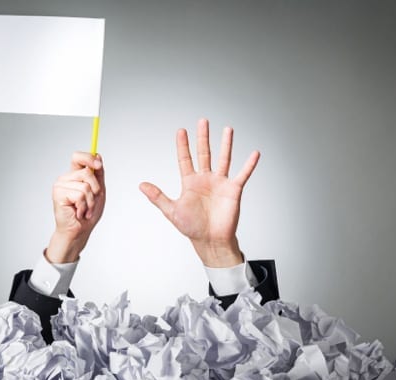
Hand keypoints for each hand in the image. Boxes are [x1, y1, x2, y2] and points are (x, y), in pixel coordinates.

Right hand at [46, 152, 105, 262]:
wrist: (80, 231)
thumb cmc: (88, 213)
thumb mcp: (99, 191)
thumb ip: (98, 174)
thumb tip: (98, 155)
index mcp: (74, 175)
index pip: (78, 157)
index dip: (88, 158)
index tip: (98, 165)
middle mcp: (66, 178)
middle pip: (86, 172)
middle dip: (96, 189)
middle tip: (92, 201)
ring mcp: (60, 186)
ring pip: (85, 186)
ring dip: (90, 202)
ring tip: (85, 209)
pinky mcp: (58, 194)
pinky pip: (79, 195)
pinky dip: (84, 206)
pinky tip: (78, 212)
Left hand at [139, 119, 259, 266]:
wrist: (210, 241)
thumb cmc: (192, 227)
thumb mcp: (171, 211)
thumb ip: (158, 197)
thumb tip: (141, 185)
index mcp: (190, 182)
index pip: (185, 159)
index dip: (183, 145)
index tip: (180, 130)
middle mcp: (206, 179)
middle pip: (204, 153)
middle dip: (203, 137)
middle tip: (203, 121)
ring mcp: (220, 183)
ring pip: (224, 159)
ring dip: (226, 144)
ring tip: (228, 129)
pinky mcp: (233, 190)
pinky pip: (242, 174)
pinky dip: (249, 164)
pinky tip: (255, 153)